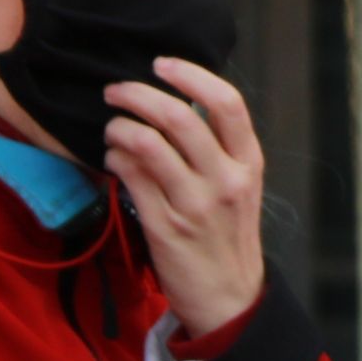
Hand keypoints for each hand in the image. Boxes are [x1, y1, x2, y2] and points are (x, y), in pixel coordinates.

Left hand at [105, 55, 268, 340]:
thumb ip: (218, 149)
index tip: (162, 63)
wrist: (229, 297)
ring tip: (111, 127)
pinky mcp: (165, 227)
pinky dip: (115, 159)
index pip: (227, 103)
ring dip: (121, 128)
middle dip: (140, 95)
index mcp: (249, 162)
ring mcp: (195, 204)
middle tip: (116, 90)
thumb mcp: (240, 187)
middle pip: (181, 117)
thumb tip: (175, 106)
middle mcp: (226, 179)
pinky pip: (132, 180)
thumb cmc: (229, 236)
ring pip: (150, 146)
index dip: (191, 75)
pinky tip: (112, 158)